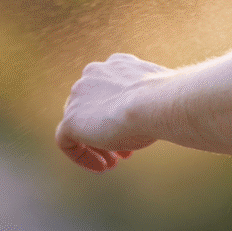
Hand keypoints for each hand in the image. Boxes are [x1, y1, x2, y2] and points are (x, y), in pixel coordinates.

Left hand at [55, 53, 163, 172]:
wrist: (155, 103)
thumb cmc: (165, 101)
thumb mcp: (160, 97)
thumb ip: (150, 101)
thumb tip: (156, 115)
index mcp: (116, 64)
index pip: (110, 89)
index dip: (121, 112)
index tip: (136, 131)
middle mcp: (93, 74)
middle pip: (93, 106)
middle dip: (108, 129)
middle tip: (125, 151)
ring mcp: (78, 96)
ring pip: (80, 123)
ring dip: (96, 144)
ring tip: (113, 162)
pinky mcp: (71, 120)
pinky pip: (66, 141)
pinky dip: (80, 155)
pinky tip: (101, 166)